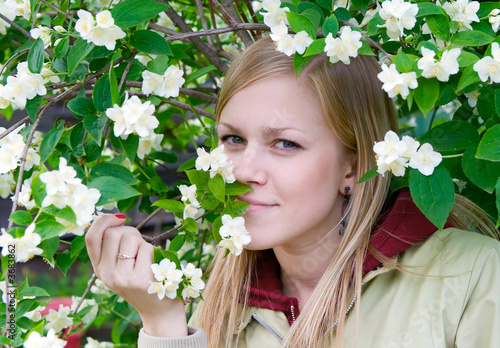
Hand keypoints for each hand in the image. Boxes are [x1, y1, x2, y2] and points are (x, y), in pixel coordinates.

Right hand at [85, 214, 187, 336]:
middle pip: (113, 233)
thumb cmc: (142, 280)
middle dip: (129, 231)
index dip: (103, 221)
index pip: (90, 238)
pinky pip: (147, 248)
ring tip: (146, 258)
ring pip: (131, 238)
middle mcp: (107, 274)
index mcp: (99, 269)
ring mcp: (123, 278)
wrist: (159, 311)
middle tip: (139, 244)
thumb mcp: (120, 267)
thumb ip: (114, 246)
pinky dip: (154, 251)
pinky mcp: (140, 280)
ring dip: (143, 241)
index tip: (119, 217)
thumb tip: (116, 217)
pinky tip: (155, 267)